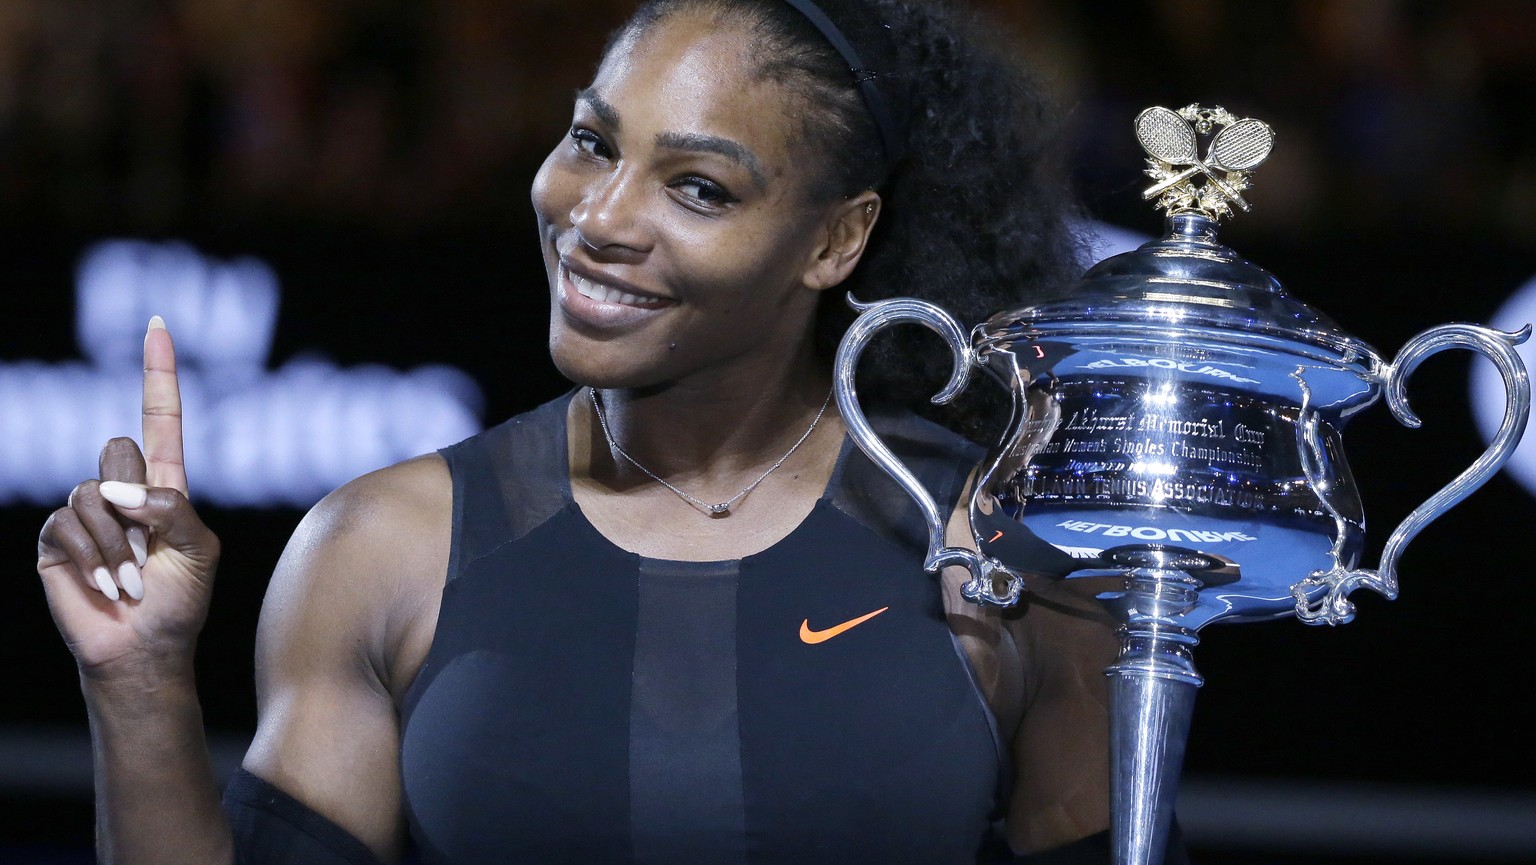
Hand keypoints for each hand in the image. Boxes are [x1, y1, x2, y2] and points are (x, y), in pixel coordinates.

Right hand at [36, 317, 220, 675]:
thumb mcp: (201, 549)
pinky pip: (67, 523)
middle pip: (118, 449)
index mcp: (165, 485)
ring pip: (93, 493)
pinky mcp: (56, 538)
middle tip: (150, 551)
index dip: (158, 372)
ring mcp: (86, 512)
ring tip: (132, 581)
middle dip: (137, 501)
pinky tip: (107, 588)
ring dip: (118, 545)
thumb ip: (174, 508)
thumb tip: (116, 490)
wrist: (144, 648)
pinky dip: (94, 559)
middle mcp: (122, 490)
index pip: (159, 418)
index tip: (157, 323)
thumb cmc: (180, 601)